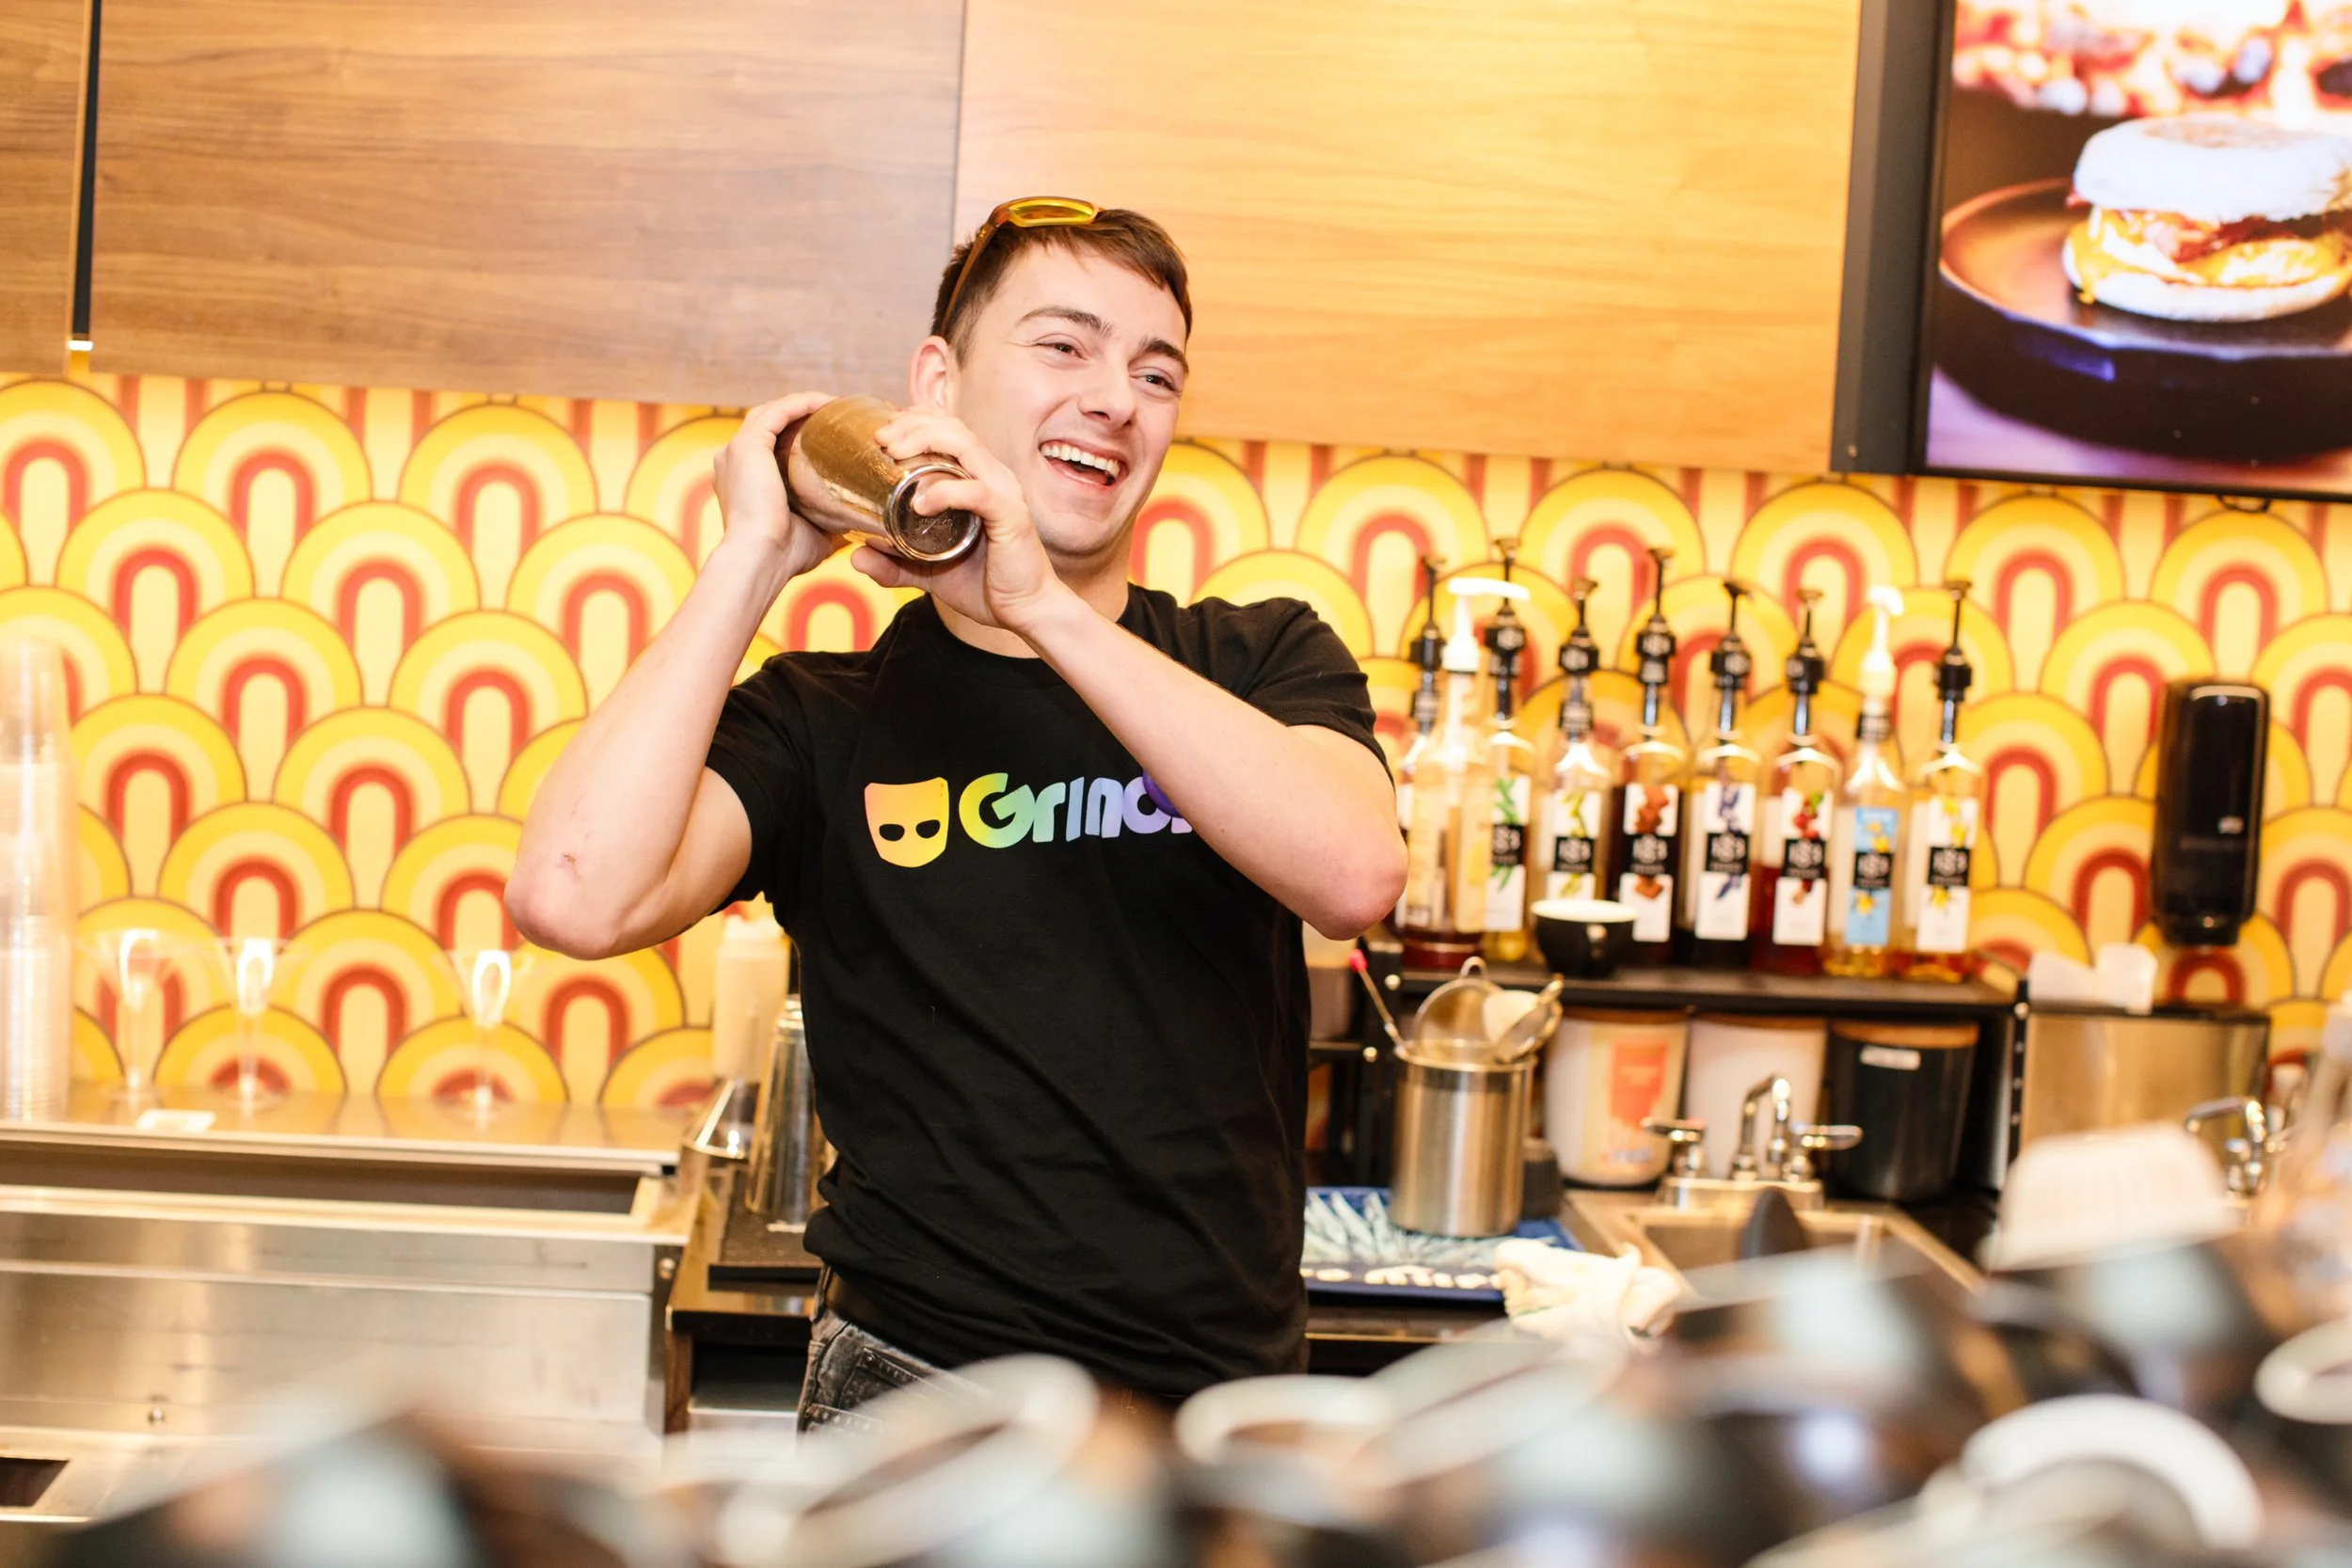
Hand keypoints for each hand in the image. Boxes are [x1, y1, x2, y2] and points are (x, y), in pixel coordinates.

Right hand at [711, 391, 837, 580]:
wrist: (760, 559)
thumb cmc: (784, 556)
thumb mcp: (810, 533)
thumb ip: (824, 520)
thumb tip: (854, 520)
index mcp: (742, 481)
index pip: (769, 446)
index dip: (797, 435)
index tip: (829, 435)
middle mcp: (733, 461)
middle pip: (769, 423)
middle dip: (802, 415)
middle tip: (836, 417)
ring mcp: (736, 451)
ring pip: (773, 412)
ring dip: (804, 404)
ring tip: (835, 405)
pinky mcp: (747, 445)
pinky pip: (778, 412)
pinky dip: (802, 403)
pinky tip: (827, 403)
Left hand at [853, 410, 1076, 638]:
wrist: (1028, 612)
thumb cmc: (986, 586)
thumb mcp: (930, 573)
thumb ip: (895, 564)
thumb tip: (856, 557)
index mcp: (978, 479)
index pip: (949, 430)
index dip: (915, 420)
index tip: (882, 431)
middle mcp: (993, 477)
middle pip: (952, 428)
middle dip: (911, 424)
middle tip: (879, 439)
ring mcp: (1004, 493)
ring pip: (964, 445)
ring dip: (924, 440)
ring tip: (892, 453)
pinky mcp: (1010, 516)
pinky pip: (976, 492)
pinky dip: (945, 491)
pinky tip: (919, 503)